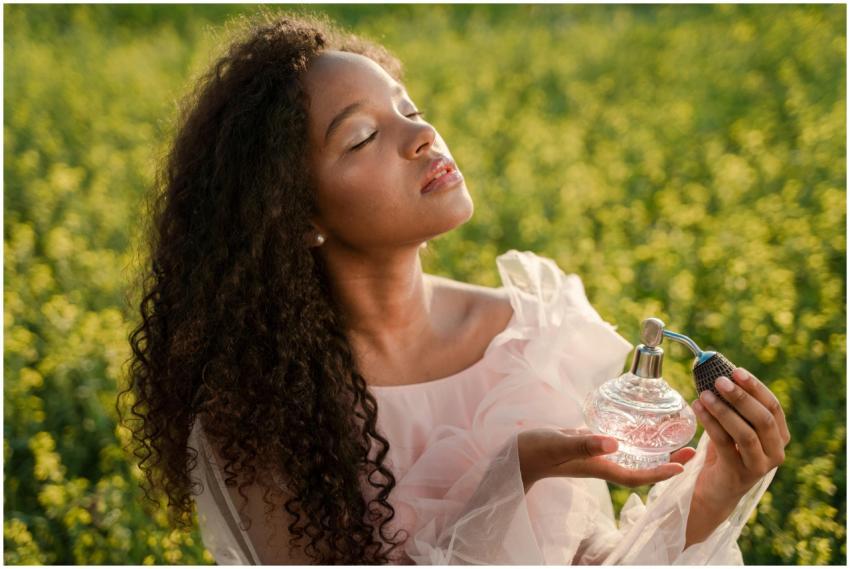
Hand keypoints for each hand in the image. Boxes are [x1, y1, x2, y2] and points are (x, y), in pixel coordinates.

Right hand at [518, 427, 695, 491]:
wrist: (515, 454)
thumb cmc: (535, 451)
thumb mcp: (560, 443)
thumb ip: (585, 443)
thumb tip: (613, 443)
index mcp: (599, 467)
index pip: (637, 476)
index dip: (661, 473)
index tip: (684, 467)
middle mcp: (602, 463)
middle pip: (641, 468)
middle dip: (667, 462)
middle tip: (692, 449)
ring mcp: (596, 455)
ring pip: (633, 457)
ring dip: (654, 450)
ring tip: (674, 437)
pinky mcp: (588, 444)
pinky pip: (619, 445)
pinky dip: (634, 438)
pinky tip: (638, 426)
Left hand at [691, 367, 790, 508]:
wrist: (715, 490)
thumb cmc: (726, 452)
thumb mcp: (734, 427)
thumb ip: (734, 406)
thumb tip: (718, 372)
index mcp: (780, 436)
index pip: (773, 407)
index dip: (755, 387)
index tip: (736, 371)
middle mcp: (776, 452)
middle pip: (763, 419)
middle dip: (741, 397)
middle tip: (719, 380)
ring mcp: (760, 465)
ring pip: (746, 433)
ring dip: (724, 410)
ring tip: (704, 394)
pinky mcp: (739, 474)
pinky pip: (724, 443)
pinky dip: (710, 423)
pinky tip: (697, 408)